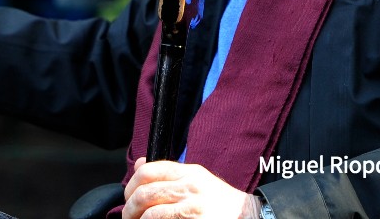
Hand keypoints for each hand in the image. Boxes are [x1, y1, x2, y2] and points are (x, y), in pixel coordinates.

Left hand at [123, 158, 260, 218]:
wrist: (251, 217)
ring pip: (152, 211)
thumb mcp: (198, 179)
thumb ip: (170, 173)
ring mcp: (194, 206)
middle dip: (130, 206)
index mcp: (190, 172)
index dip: (132, 184)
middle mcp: (191, 187)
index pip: (149, 170)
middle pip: (146, 191)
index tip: (128, 196)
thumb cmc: (222, 203)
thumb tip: (140, 164)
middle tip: (128, 216)